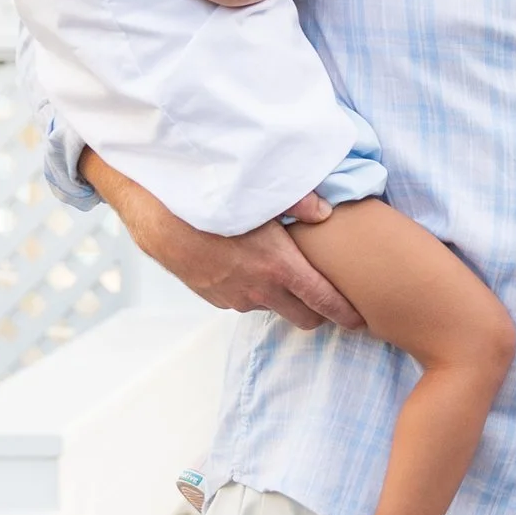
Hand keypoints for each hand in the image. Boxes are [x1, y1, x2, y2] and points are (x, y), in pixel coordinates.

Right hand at [80, 156, 363, 327]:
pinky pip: (243, 301)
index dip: (347, 313)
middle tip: (327, 294)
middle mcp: (259, 291)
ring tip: (282, 271)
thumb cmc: (209, 198)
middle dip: (320, 310)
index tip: (361, 318)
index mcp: (278, 268)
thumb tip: (325, 210)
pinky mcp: (212, 298)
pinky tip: (247, 266)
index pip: (325, 302)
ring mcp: (233, 298)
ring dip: (281, 297)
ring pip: (271, 307)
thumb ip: (299, 202)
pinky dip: (253, 290)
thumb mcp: (258, 196)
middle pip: (304, 318)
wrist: (153, 212)